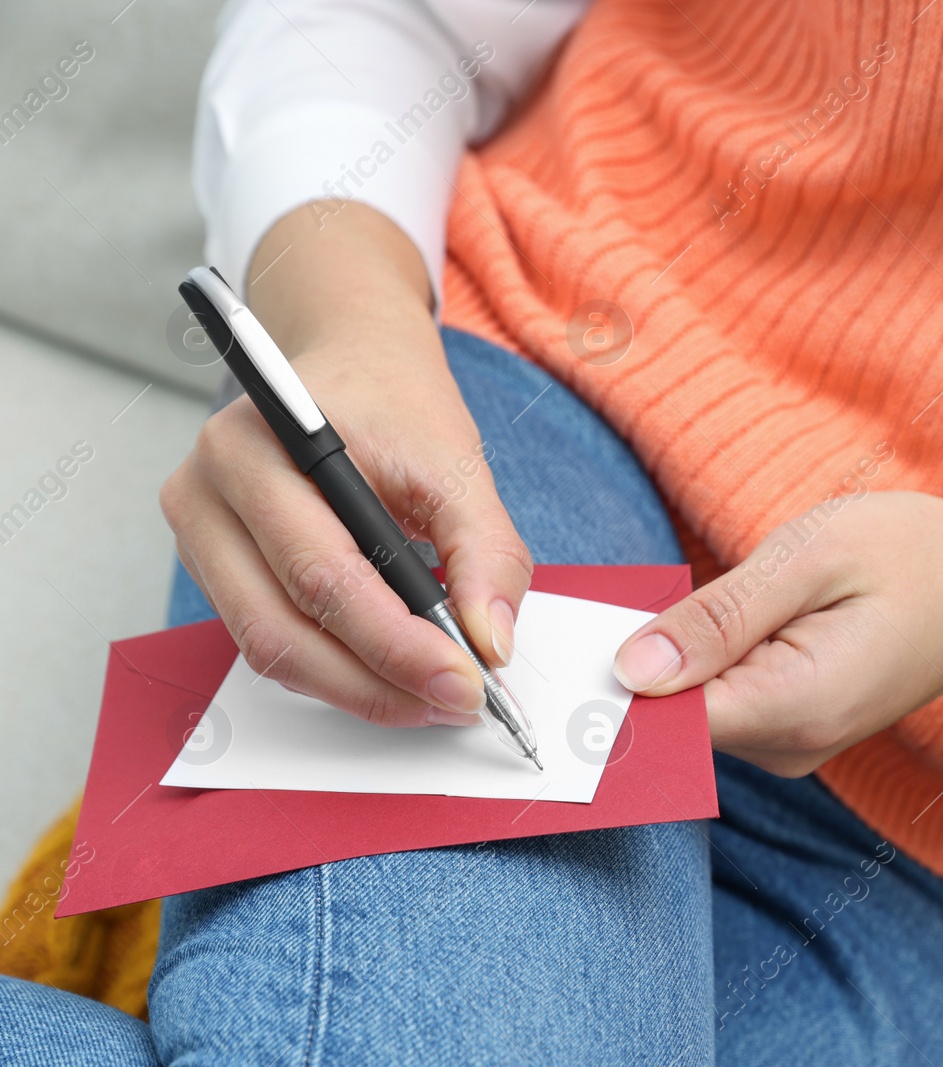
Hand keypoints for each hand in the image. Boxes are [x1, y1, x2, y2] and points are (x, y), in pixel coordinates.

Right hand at [160, 203, 532, 726]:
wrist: (353, 365)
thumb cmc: (395, 408)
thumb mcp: (458, 465)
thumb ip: (486, 553)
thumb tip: (491, 643)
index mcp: (257, 446)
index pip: (323, 574)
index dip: (397, 644)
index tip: (468, 681)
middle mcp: (206, 491)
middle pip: (283, 626)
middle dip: (380, 681)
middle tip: (455, 702)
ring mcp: (198, 534)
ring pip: (269, 649)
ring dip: (358, 688)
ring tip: (432, 694)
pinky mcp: (213, 568)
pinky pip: (269, 641)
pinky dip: (336, 668)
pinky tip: (394, 669)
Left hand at [611, 490, 942, 776]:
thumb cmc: (913, 553)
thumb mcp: (809, 559)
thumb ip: (717, 619)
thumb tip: (629, 672)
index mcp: (795, 706)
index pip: (665, 725)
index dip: (605, 687)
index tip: (563, 645)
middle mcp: (792, 745)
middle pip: (673, 724)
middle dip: (628, 669)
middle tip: (598, 606)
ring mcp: (797, 743)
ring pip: (695, 713)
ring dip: (665, 665)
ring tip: (649, 606)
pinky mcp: (797, 725)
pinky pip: (724, 705)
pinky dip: (697, 667)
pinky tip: (692, 625)